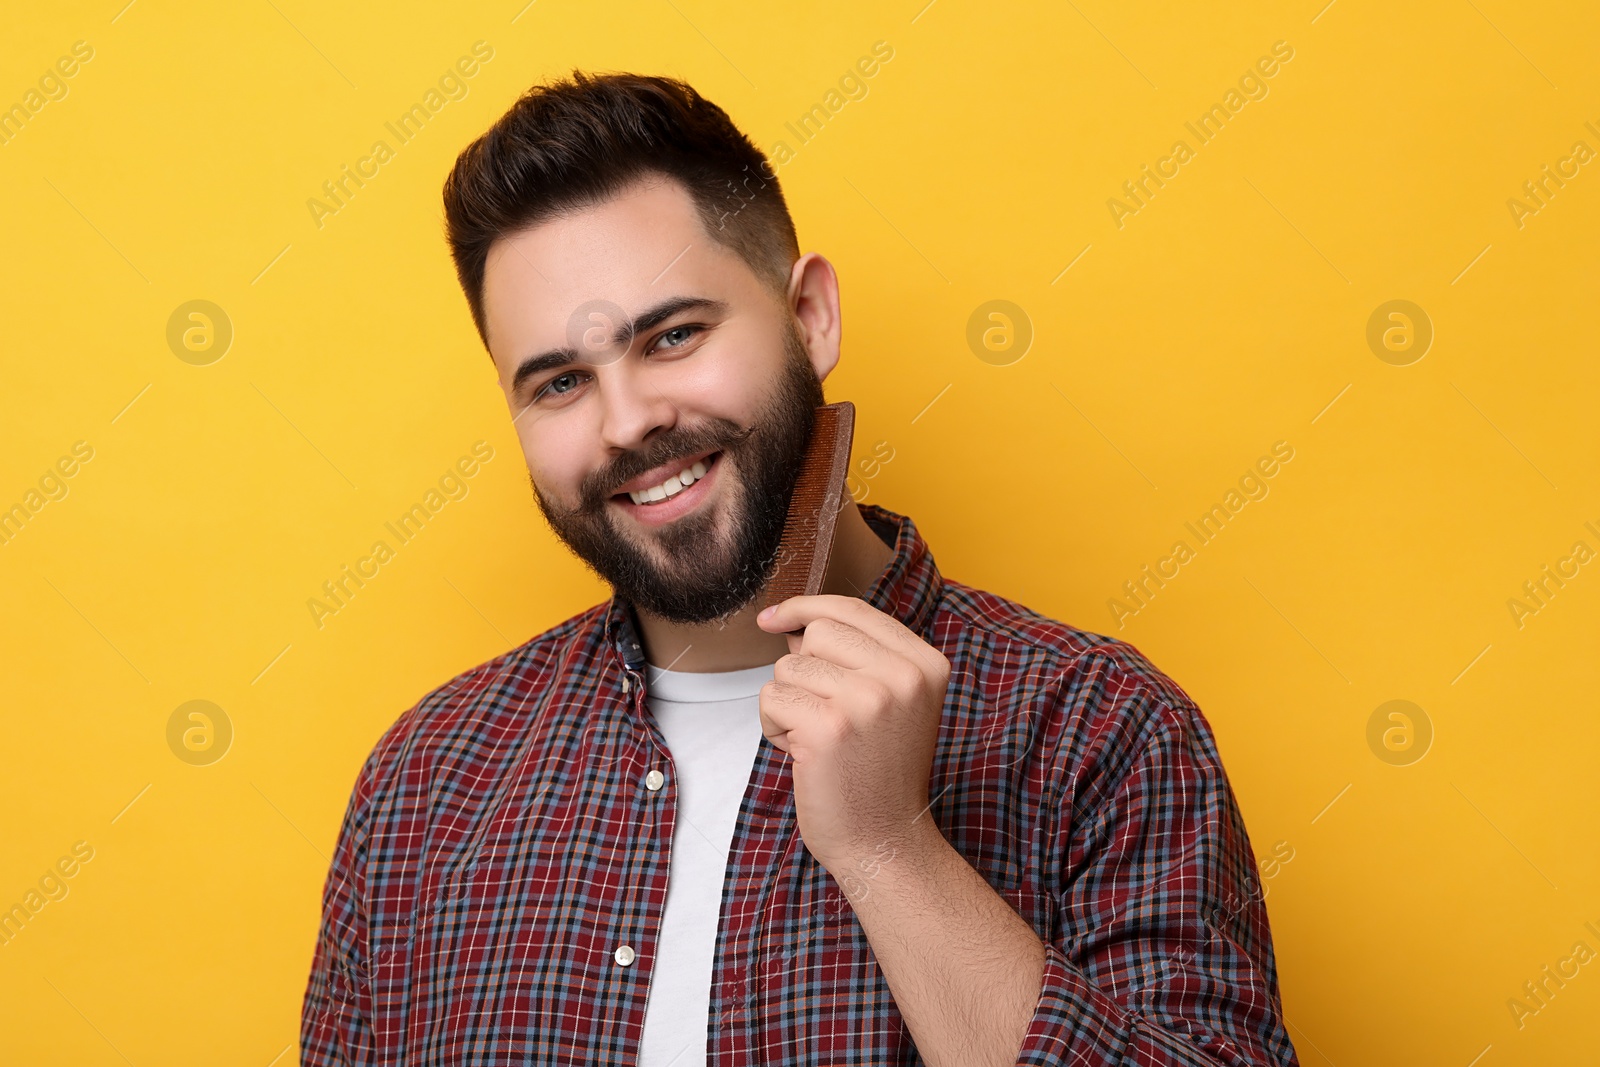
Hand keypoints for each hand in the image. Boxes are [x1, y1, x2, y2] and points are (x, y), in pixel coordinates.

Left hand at [755, 594, 950, 873]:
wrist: (885, 843)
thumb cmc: (878, 773)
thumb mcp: (889, 702)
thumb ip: (852, 657)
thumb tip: (790, 623)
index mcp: (925, 663)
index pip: (852, 609)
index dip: (805, 607)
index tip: (774, 618)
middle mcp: (903, 675)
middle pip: (816, 633)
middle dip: (803, 671)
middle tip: (825, 717)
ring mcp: (868, 699)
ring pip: (788, 666)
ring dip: (788, 703)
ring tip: (818, 740)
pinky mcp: (829, 727)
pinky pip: (772, 698)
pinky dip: (774, 727)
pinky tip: (803, 755)